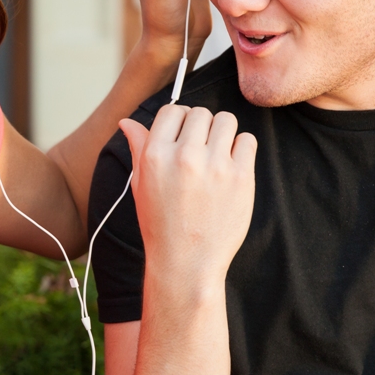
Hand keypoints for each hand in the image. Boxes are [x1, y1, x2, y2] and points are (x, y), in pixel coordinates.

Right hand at [119, 106, 256, 287]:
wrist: (186, 263)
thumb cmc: (161, 224)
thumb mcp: (141, 185)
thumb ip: (138, 148)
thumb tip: (127, 122)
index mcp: (156, 155)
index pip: (172, 110)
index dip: (179, 120)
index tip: (184, 135)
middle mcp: (185, 157)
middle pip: (201, 113)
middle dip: (201, 127)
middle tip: (200, 150)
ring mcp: (215, 166)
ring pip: (226, 120)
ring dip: (222, 133)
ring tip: (217, 156)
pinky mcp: (241, 178)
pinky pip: (247, 141)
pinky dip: (241, 149)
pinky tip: (231, 167)